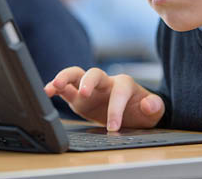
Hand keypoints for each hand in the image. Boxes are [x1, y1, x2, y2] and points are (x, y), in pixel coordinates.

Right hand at [44, 66, 164, 130]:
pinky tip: (47, 90)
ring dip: (65, 77)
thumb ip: (154, 106)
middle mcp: (105, 82)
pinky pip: (65, 88)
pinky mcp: (78, 97)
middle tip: (84, 93)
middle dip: (88, 81)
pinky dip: (56, 87)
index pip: (119, 92)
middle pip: (95, 73)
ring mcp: (90, 88)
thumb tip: (149, 104)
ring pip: (76, 74)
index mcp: (124, 85)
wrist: (131, 112)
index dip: (116, 109)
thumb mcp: (153, 111)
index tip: (113, 127)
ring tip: (55, 85)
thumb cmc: (141, 110)